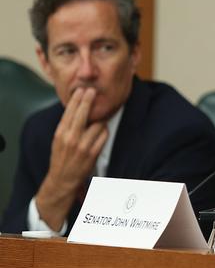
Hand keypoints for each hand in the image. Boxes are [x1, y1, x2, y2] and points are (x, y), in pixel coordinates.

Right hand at [35, 88, 107, 229]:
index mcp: (60, 133)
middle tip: (93, 90)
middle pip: (82, 114)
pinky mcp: (93, 153)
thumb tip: (76, 109)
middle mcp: (71, 138)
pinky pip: (103, 136)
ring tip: (100, 116)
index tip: (82, 89)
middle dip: (88, 100)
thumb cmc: (61, 156)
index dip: (77, 99)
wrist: (63, 178)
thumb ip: (67, 125)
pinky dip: (104, 131)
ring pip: (97, 124)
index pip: (69, 112)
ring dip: (100, 120)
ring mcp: (83, 145)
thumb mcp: (58, 139)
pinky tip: (102, 130)